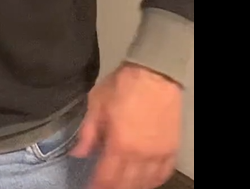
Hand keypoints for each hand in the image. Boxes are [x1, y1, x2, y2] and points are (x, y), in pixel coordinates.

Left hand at [73, 63, 182, 188]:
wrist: (155, 73)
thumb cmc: (123, 86)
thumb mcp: (97, 105)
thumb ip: (87, 133)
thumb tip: (78, 154)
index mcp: (119, 145)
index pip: (105, 178)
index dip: (96, 187)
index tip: (90, 188)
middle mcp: (140, 155)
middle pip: (125, 185)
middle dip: (112, 188)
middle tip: (104, 186)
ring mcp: (158, 154)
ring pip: (144, 183)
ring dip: (131, 186)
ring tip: (121, 184)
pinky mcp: (171, 148)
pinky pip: (162, 174)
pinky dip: (152, 180)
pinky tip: (144, 180)